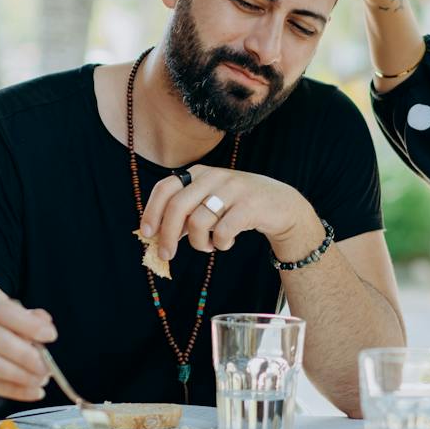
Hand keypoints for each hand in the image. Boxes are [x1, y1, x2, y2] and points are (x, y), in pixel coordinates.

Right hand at [0, 292, 57, 401]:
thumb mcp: (13, 318)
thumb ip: (30, 319)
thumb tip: (45, 322)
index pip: (3, 310)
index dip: (27, 324)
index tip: (51, 336)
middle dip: (23, 354)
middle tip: (46, 367)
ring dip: (17, 374)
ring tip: (40, 380)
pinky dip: (14, 390)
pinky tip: (34, 392)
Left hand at [139, 165, 318, 263]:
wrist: (282, 205)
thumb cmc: (239, 206)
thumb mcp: (210, 202)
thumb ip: (186, 213)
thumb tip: (156, 233)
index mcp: (199, 173)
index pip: (165, 188)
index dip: (152, 212)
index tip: (147, 234)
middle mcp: (214, 176)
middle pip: (177, 206)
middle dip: (168, 235)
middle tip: (167, 255)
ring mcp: (233, 189)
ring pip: (198, 221)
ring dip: (198, 242)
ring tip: (208, 246)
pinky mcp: (249, 205)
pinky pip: (222, 231)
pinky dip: (220, 244)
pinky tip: (226, 243)